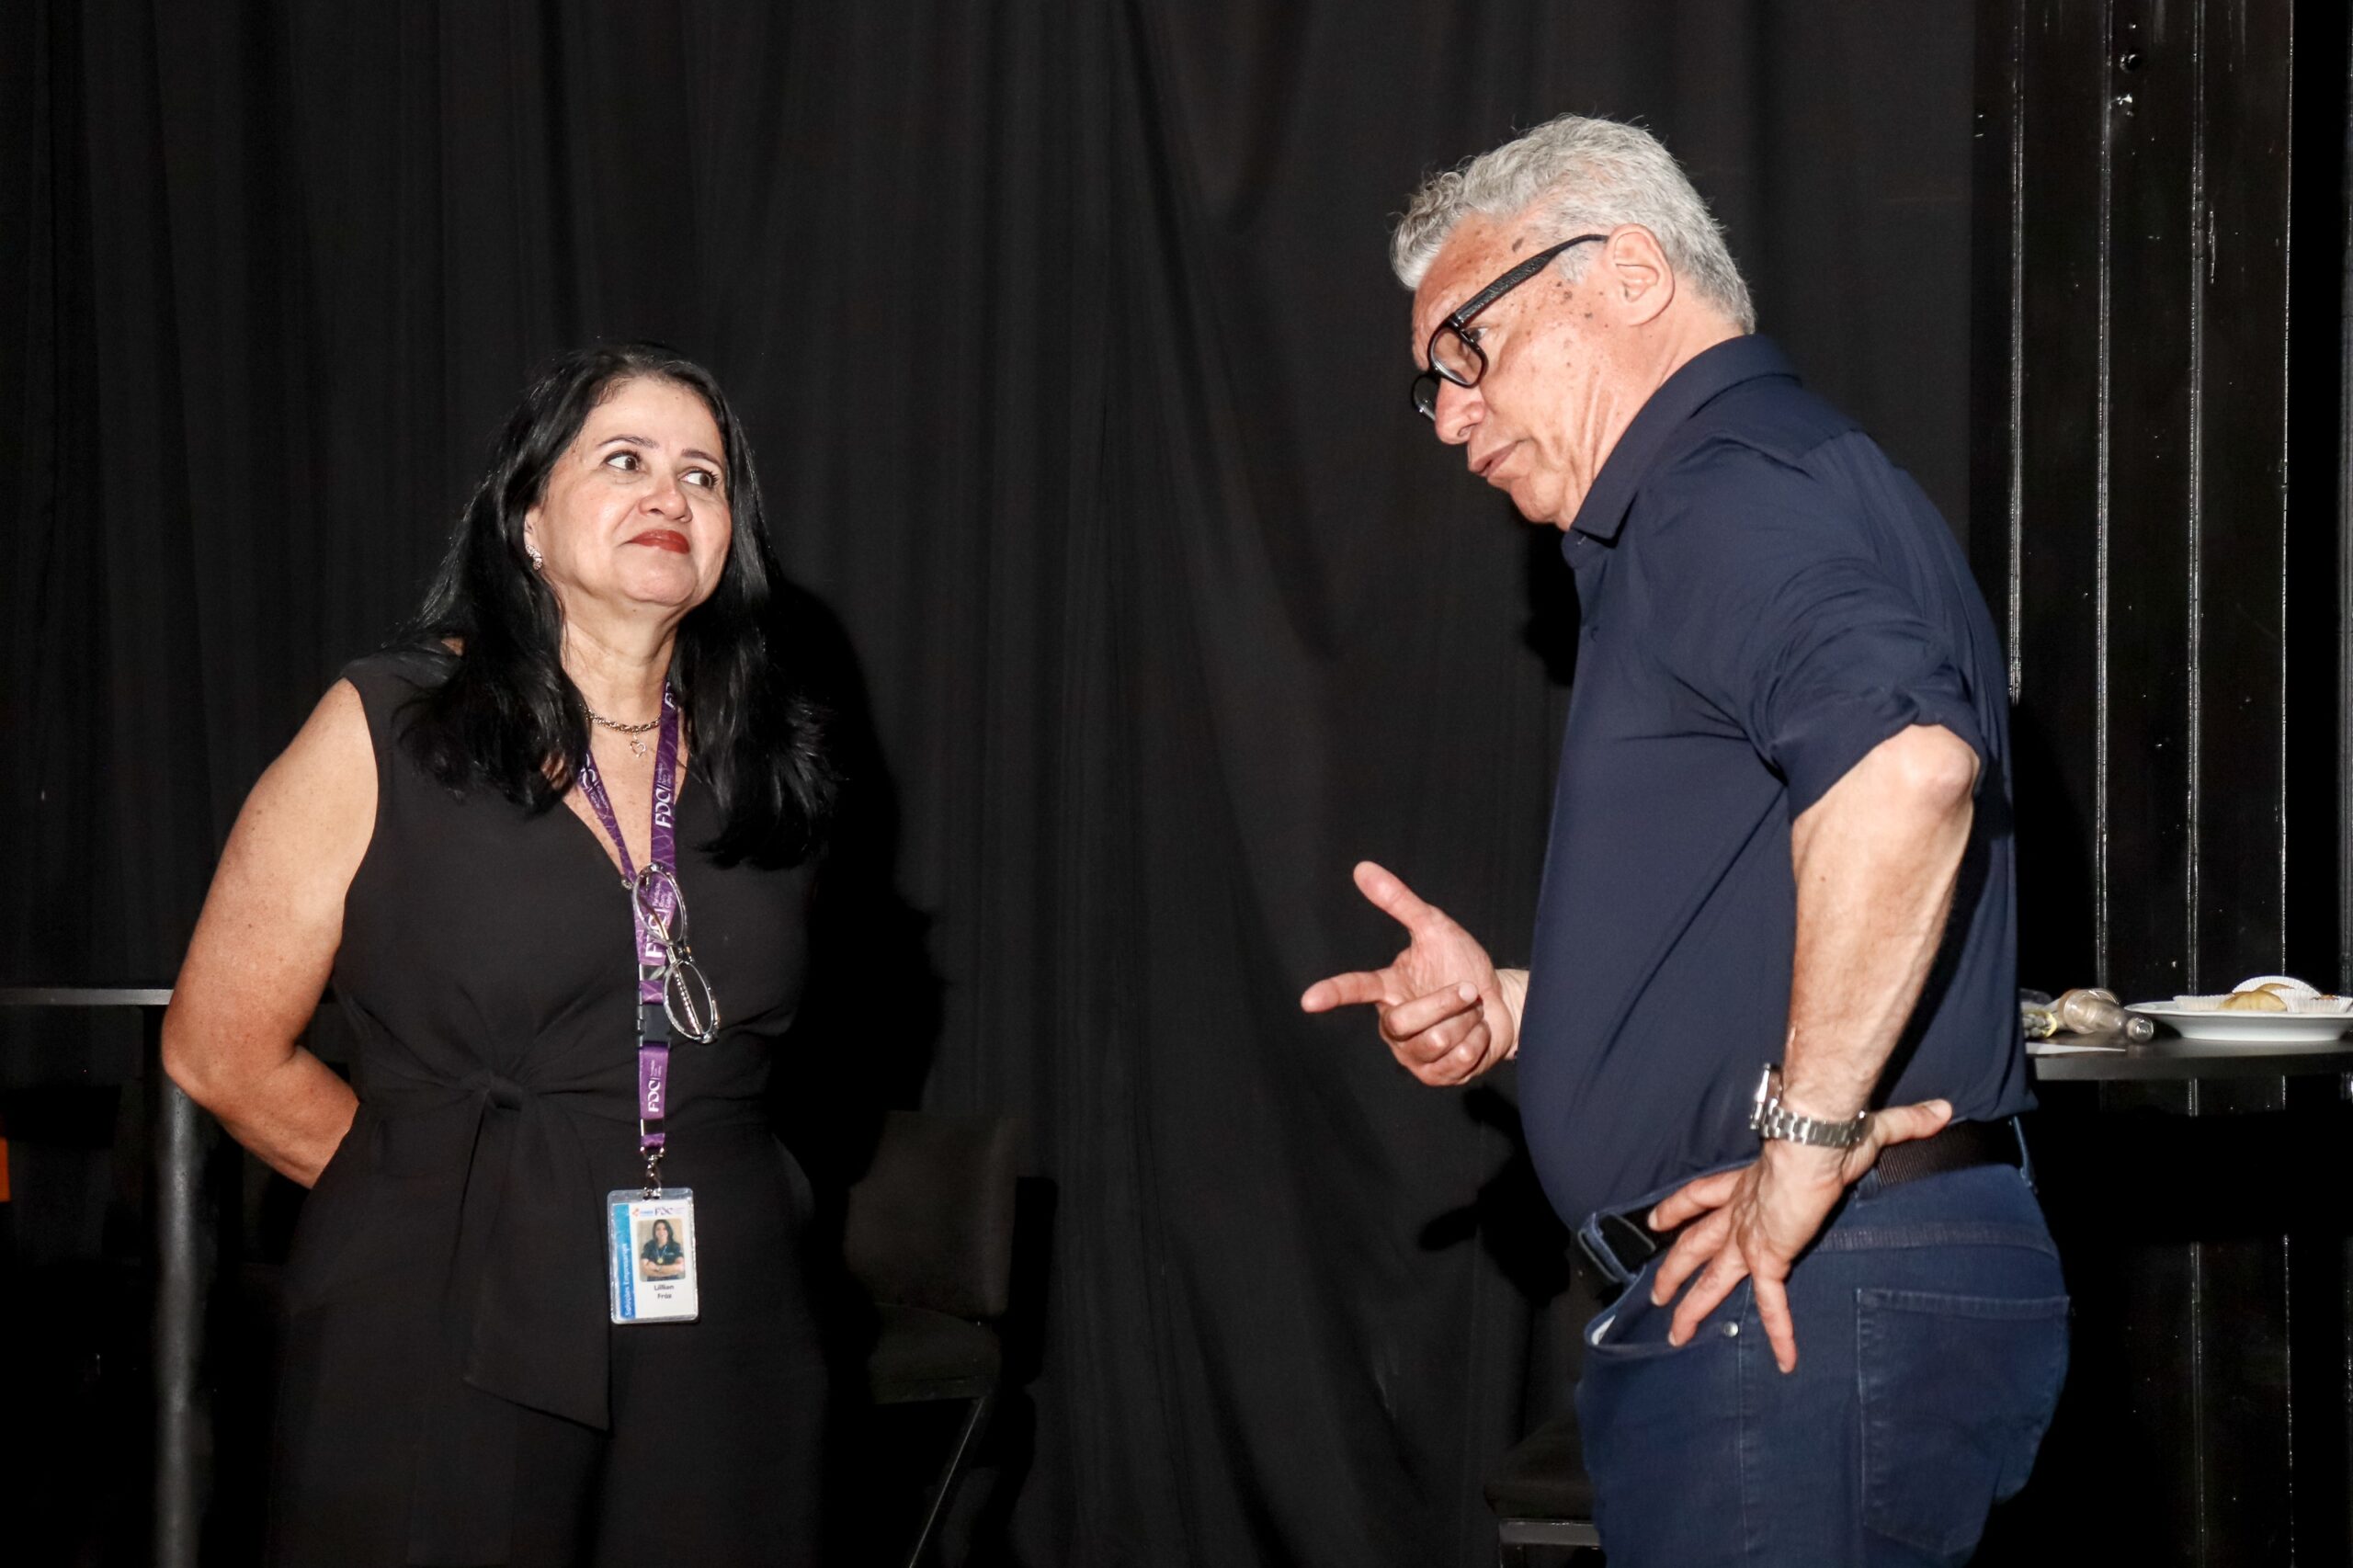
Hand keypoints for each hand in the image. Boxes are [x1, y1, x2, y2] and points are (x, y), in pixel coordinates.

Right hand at [1299, 860, 1519, 1084]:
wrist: (1503, 1003)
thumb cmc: (1463, 964)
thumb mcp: (1434, 928)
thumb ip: (1399, 901)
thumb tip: (1362, 868)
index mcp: (1387, 989)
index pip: (1355, 989)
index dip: (1333, 993)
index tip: (1309, 1000)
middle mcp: (1393, 1025)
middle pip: (1406, 1021)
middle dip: (1445, 1002)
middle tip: (1467, 989)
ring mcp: (1413, 1054)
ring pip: (1434, 1042)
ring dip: (1466, 1022)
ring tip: (1470, 1014)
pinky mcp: (1435, 1075)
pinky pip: (1456, 1062)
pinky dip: (1477, 1041)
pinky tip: (1477, 1034)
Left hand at [1643, 1098, 1952, 1370]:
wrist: (1814, 1137)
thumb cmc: (1829, 1130)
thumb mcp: (1865, 1129)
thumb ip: (1901, 1124)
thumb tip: (1942, 1110)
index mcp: (1749, 1182)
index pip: (1702, 1195)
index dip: (1678, 1208)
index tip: (1655, 1220)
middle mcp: (1740, 1211)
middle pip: (1696, 1244)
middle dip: (1673, 1269)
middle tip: (1655, 1293)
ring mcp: (1750, 1236)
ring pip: (1711, 1277)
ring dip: (1692, 1305)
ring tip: (1674, 1332)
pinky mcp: (1768, 1256)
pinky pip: (1773, 1302)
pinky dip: (1780, 1331)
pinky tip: (1785, 1361)